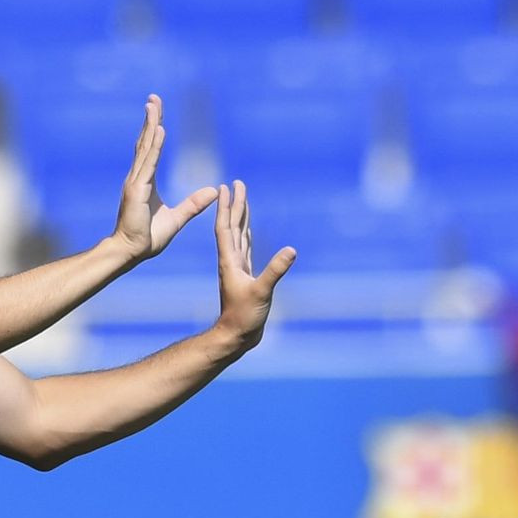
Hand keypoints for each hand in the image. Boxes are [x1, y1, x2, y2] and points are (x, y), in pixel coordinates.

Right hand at [112, 94, 218, 262]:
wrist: (131, 252)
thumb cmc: (147, 238)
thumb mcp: (177, 219)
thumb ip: (194, 204)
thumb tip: (213, 191)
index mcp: (145, 182)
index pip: (150, 150)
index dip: (153, 129)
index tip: (156, 110)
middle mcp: (137, 177)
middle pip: (145, 142)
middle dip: (150, 119)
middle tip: (153, 97)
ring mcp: (135, 182)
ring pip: (145, 148)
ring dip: (150, 125)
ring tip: (154, 105)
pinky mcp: (137, 190)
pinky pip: (149, 164)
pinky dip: (154, 146)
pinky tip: (159, 130)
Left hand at [214, 180, 295, 349]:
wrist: (236, 335)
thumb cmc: (244, 316)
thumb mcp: (262, 292)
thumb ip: (275, 271)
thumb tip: (292, 250)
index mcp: (230, 261)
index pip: (225, 227)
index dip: (225, 207)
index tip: (225, 187)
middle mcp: (231, 260)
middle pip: (232, 225)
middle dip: (234, 204)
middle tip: (236, 183)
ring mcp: (238, 266)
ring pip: (239, 234)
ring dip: (240, 215)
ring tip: (241, 198)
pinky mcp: (246, 275)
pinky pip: (246, 248)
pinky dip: (247, 234)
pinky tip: (248, 229)